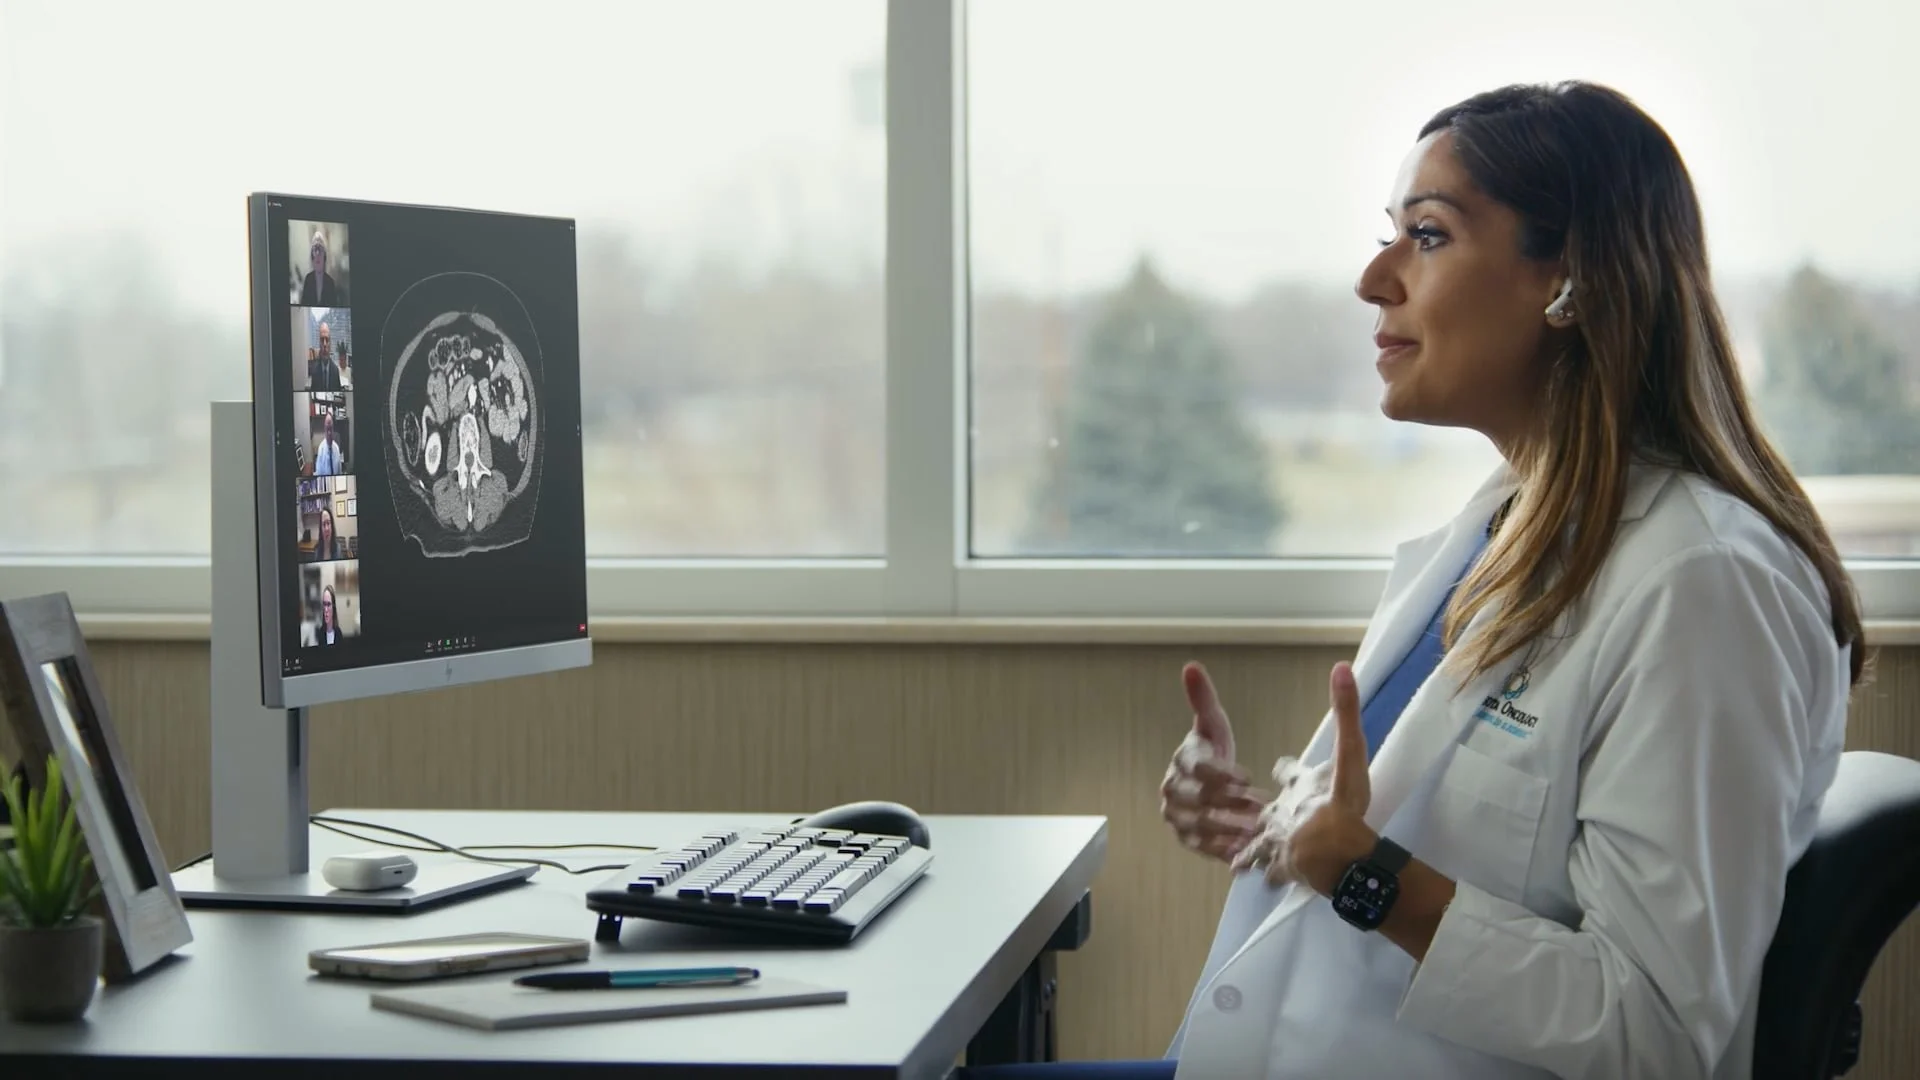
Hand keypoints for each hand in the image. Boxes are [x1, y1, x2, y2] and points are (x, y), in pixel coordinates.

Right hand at [1159, 662, 1270, 862]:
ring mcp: (1176, 816)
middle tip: (1258, 805)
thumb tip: (1191, 666)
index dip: (1221, 774)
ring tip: (1256, 829)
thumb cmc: (1213, 750)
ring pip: (1200, 826)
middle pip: (1199, 800)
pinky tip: (1246, 849)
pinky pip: (1202, 847)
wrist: (1205, 780)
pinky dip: (1223, 849)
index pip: (1197, 768)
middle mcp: (1172, 790)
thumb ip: (1203, 698)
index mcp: (1181, 761)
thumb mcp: (1212, 724)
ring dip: (1228, 828)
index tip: (1247, 777)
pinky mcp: (1186, 837)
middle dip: (1230, 804)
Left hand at [1233, 661, 1377, 894]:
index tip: (1282, 767)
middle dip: (1260, 812)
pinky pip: (1271, 874)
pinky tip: (1263, 881)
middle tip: (1257, 813)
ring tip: (1242, 852)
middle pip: (1267, 810)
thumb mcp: (1348, 758)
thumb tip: (1342, 667)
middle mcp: (1281, 814)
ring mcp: (1279, 845)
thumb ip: (1346, 714)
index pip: (1288, 771)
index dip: (1287, 770)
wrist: (1338, 857)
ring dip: (1256, 846)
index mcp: (1296, 788)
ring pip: (1262, 844)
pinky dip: (1268, 875)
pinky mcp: (1283, 871)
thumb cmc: (1342, 808)